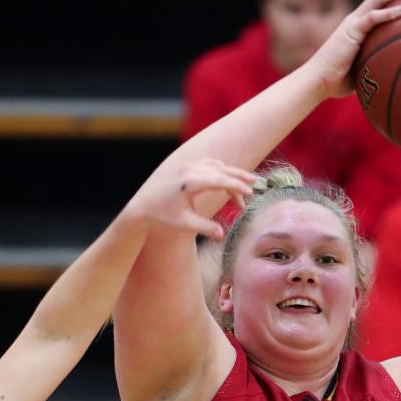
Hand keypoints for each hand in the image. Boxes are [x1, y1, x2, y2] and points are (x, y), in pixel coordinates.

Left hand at [127, 159, 255, 240]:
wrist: (143, 205)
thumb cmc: (163, 216)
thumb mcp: (184, 224)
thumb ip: (204, 228)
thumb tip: (222, 235)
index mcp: (190, 182)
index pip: (220, 180)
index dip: (237, 186)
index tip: (250, 193)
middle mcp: (190, 170)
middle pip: (222, 170)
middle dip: (239, 178)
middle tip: (256, 184)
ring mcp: (189, 166)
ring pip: (217, 166)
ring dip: (232, 175)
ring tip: (247, 185)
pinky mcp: (187, 167)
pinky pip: (210, 165)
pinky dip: (222, 171)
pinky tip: (229, 181)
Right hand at [307, 0, 400, 99]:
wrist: (318, 82)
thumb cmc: (336, 82)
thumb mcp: (361, 72)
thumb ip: (374, 68)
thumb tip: (393, 78)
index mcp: (357, 27)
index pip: (378, 6)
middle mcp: (355, 20)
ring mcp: (353, 23)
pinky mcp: (351, 30)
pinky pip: (373, 17)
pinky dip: (389, 12)